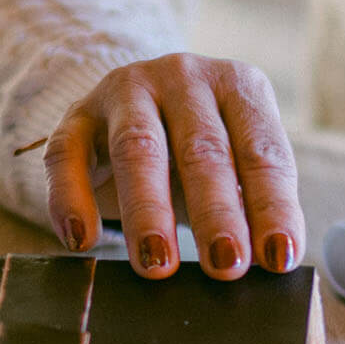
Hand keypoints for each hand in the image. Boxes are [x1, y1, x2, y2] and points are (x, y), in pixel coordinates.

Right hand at [42, 53, 305, 281]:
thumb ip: (254, 206)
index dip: (271, 206)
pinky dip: (71, 200)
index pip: (261, 150)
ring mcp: (125, 91)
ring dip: (148, 210)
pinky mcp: (76, 116)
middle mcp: (183, 77)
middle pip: (201, 148)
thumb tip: (271, 261)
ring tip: (157, 264)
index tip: (277, 257)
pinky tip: (82, 241)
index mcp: (237, 86)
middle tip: (225, 266)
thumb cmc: (198, 156)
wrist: (133, 111)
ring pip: (136, 149)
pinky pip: (67, 156)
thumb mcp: (235, 170)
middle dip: (216, 212)